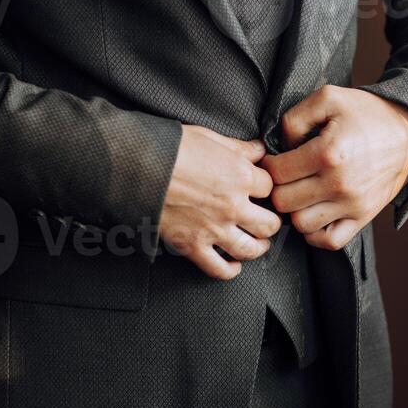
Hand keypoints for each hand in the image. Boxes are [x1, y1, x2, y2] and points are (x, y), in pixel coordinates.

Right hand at [159, 125, 280, 279]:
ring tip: (258, 243)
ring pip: (251, 249)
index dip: (266, 187)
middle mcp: (233, 206)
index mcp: (240, 175)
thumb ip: (238, 147)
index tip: (260, 189)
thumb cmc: (170, 147)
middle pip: (269, 223)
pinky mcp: (193, 246)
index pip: (269, 187)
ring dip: (259, 247)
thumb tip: (259, 149)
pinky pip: (219, 269)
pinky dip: (231, 270)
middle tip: (266, 218)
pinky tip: (234, 265)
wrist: (136, 166)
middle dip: (271, 221)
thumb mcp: (208, 137)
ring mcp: (214, 229)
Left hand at [261, 84, 407, 250]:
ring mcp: (353, 205)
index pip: (277, 173)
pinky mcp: (363, 217)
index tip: (273, 159)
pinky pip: (329, 241)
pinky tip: (313, 211)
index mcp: (328, 153)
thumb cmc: (366, 113)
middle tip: (283, 176)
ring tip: (297, 192)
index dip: (267, 165)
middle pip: (284, 202)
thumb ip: (295, 118)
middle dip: (276, 188)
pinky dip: (315, 232)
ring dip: (293, 210)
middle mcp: (340, 184)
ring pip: (302, 225)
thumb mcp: (328, 98)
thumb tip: (280, 147)